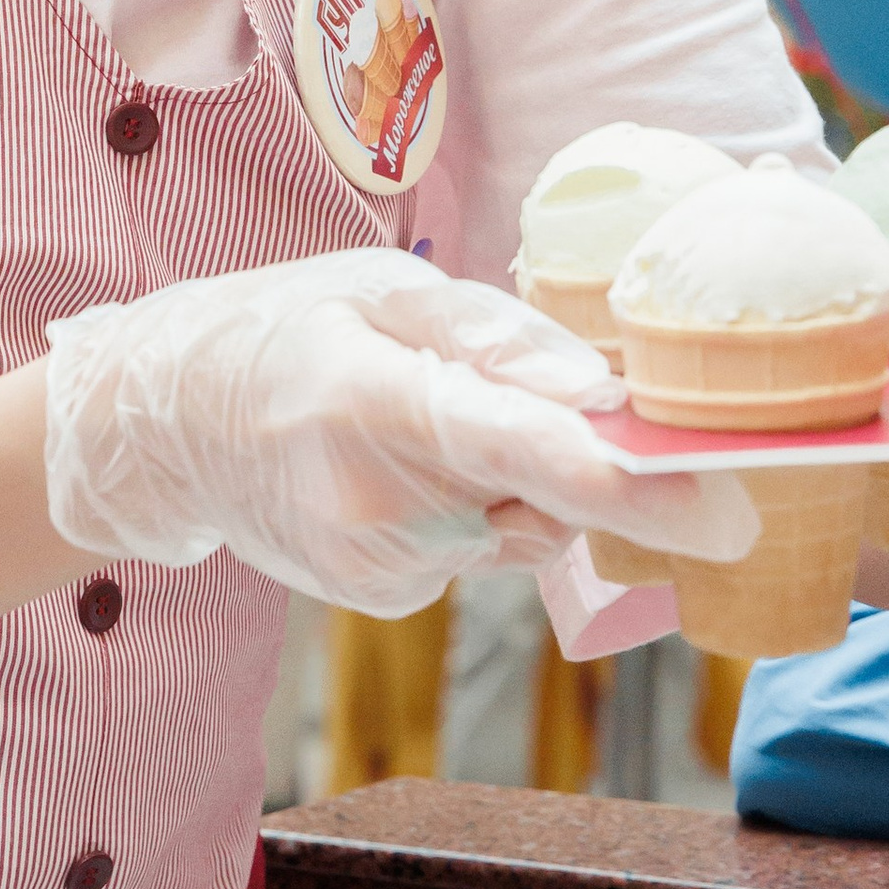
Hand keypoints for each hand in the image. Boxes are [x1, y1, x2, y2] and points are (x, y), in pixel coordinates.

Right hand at [42, 244, 755, 617]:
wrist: (162, 426)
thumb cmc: (282, 329)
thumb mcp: (380, 290)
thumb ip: (497, 338)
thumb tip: (603, 391)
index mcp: (373, 395)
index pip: (524, 452)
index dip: (634, 486)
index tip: (727, 508)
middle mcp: (374, 499)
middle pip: (543, 500)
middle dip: (575, 463)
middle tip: (518, 397)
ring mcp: (373, 564)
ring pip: (518, 531)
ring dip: (514, 486)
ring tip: (424, 426)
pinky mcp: (377, 599)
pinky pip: (476, 554)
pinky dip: (470, 515)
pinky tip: (400, 474)